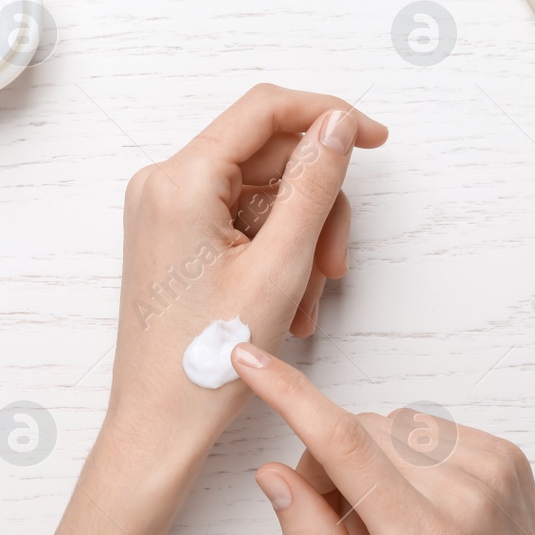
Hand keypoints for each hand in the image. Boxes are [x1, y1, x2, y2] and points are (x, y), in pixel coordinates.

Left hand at [104, 85, 386, 465]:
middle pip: (268, 157)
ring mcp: (164, 211)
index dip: (327, 115)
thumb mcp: (281, 265)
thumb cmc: (207, 360)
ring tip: (307, 300)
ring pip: (260, 193)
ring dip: (299, 239)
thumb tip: (337, 124)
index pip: (265, 110)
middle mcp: (163, 185)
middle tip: (334, 265)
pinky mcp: (172, 236)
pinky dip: (274, 253)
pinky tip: (287, 302)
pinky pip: (239, 220)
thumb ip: (314, 185)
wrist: (160, 424)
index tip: (374, 138)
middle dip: (315, 205)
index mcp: (180, 182)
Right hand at [229, 345, 534, 534]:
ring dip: (372, 462)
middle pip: (359, 430)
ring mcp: (494, 468)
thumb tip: (272, 477)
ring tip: (392, 528)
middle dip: (330, 466)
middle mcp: (465, 492)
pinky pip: (428, 432)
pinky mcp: (508, 456)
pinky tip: (424, 511)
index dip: (288, 395)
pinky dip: (410, 461)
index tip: (250, 360)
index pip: (344, 443)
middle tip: (347, 531)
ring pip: (391, 426)